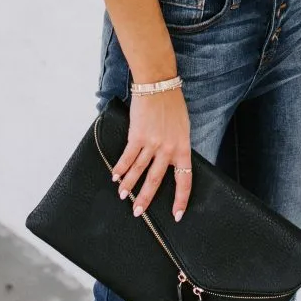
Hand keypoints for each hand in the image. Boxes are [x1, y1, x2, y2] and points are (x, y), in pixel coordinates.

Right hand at [111, 87, 191, 221]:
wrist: (159, 85)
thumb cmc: (173, 104)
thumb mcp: (183, 127)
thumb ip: (177, 146)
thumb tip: (170, 162)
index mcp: (182, 148)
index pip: (184, 180)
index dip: (181, 199)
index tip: (177, 215)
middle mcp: (168, 149)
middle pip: (156, 180)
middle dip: (145, 198)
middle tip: (138, 212)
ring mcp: (152, 143)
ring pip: (139, 170)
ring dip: (129, 184)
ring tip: (123, 196)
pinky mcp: (137, 135)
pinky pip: (128, 156)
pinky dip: (120, 168)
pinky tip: (115, 176)